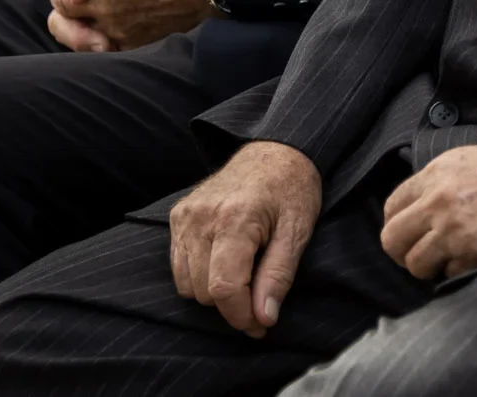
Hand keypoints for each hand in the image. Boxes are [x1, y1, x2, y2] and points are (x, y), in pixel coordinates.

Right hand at [169, 141, 321, 335]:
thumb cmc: (292, 189)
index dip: (241, 316)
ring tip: (243, 274)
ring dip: (213, 292)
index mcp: (235, 219)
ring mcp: (185, 214)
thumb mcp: (298, 232)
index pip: (224, 288)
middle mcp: (202, 216)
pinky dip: (198, 275)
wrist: (275, 150)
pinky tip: (223, 261)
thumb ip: (278, 277)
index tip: (261, 325)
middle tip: (259, 296)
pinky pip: (178, 266)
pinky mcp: (177, 214)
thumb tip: (264, 319)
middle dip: (232, 305)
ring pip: (186, 284)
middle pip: (204, 291)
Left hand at [379, 133, 476, 278]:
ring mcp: (453, 226)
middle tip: (422, 256)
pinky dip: (460, 272)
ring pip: (415, 263)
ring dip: (430, 267)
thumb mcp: (476, 157)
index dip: (398, 225)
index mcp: (437, 171)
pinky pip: (450, 273)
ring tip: (451, 261)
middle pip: (392, 239)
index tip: (410, 235)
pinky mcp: (474, 250)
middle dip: (403, 252)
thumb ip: (446, 180)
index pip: (392, 206)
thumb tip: (430, 203)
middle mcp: (436, 198)